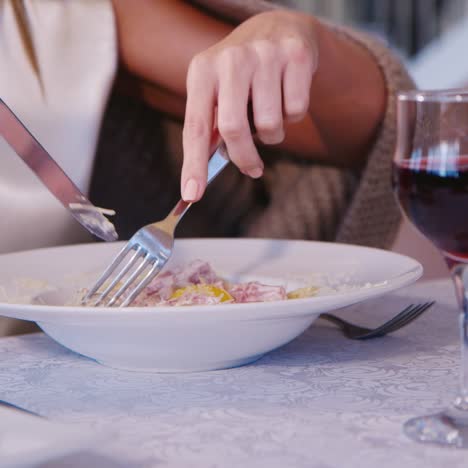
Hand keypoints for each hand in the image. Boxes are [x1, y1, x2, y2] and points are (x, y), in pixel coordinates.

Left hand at [181, 10, 317, 201]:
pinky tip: (286, 98)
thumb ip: (210, 126)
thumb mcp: (216, 90)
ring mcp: (265, 55)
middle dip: (244, 158)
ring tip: (268, 116)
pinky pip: (296, 112)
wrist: (278, 28)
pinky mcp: (296, 57)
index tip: (192, 195)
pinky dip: (293, 117)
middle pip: (233, 130)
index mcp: (202, 71)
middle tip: (252, 169)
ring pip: (270, 125)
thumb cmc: (242, 74)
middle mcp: (231, 59)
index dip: (193, 165)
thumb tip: (201, 174)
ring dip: (272, 135)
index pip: (195, 127)